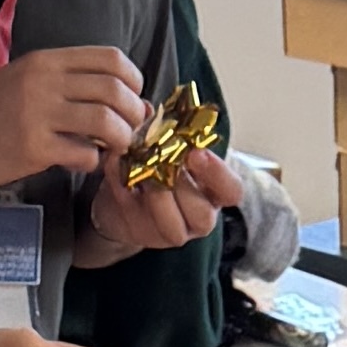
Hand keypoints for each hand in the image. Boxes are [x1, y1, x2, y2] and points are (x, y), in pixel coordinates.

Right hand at [0, 42, 147, 187]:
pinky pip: (83, 154)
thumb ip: (70, 86)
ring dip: (120, 139)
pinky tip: (82, 162)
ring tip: (112, 148)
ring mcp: (38, 115)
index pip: (111, 59)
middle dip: (134, 114)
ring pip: (105, 122)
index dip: (133, 80)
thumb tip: (127, 98)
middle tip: (130, 130)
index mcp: (46, 61)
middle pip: (115, 90)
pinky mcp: (32, 148)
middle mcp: (44, 82)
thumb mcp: (26, 81)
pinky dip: (93, 161)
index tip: (132, 98)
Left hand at [73, 136, 229, 264]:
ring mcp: (172, 233)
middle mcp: (199, 218)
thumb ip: (162, 129)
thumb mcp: (163, 146)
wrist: (120, 198)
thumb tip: (147, 109)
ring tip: (137, 164)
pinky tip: (114, 165)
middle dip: (180, 183)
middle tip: (161, 158)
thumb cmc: (153, 168)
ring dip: (153, 191)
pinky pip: (135, 215)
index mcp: (213, 193)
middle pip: (202, 212)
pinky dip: (122, 188)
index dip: (217, 173)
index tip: (196, 152)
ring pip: (171, 223)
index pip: (232, 191)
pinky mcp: (142, 237)